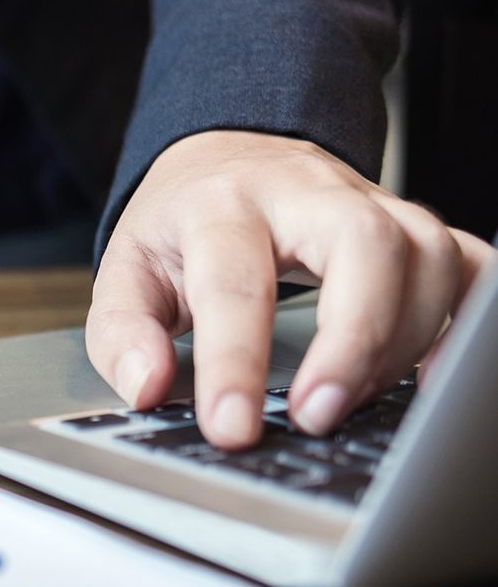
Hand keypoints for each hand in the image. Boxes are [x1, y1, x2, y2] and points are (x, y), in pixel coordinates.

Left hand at [87, 131, 494, 448]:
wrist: (221, 159)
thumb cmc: (177, 227)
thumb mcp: (125, 271)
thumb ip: (123, 333)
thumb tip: (147, 386)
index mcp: (219, 206)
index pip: (235, 282)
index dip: (235, 362)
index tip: (232, 428)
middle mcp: (303, 192)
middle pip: (363, 243)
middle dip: (352, 338)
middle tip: (317, 416)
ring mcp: (368, 201)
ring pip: (425, 251)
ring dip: (403, 339)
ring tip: (353, 402)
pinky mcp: (410, 223)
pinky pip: (465, 262)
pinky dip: (465, 321)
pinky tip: (429, 378)